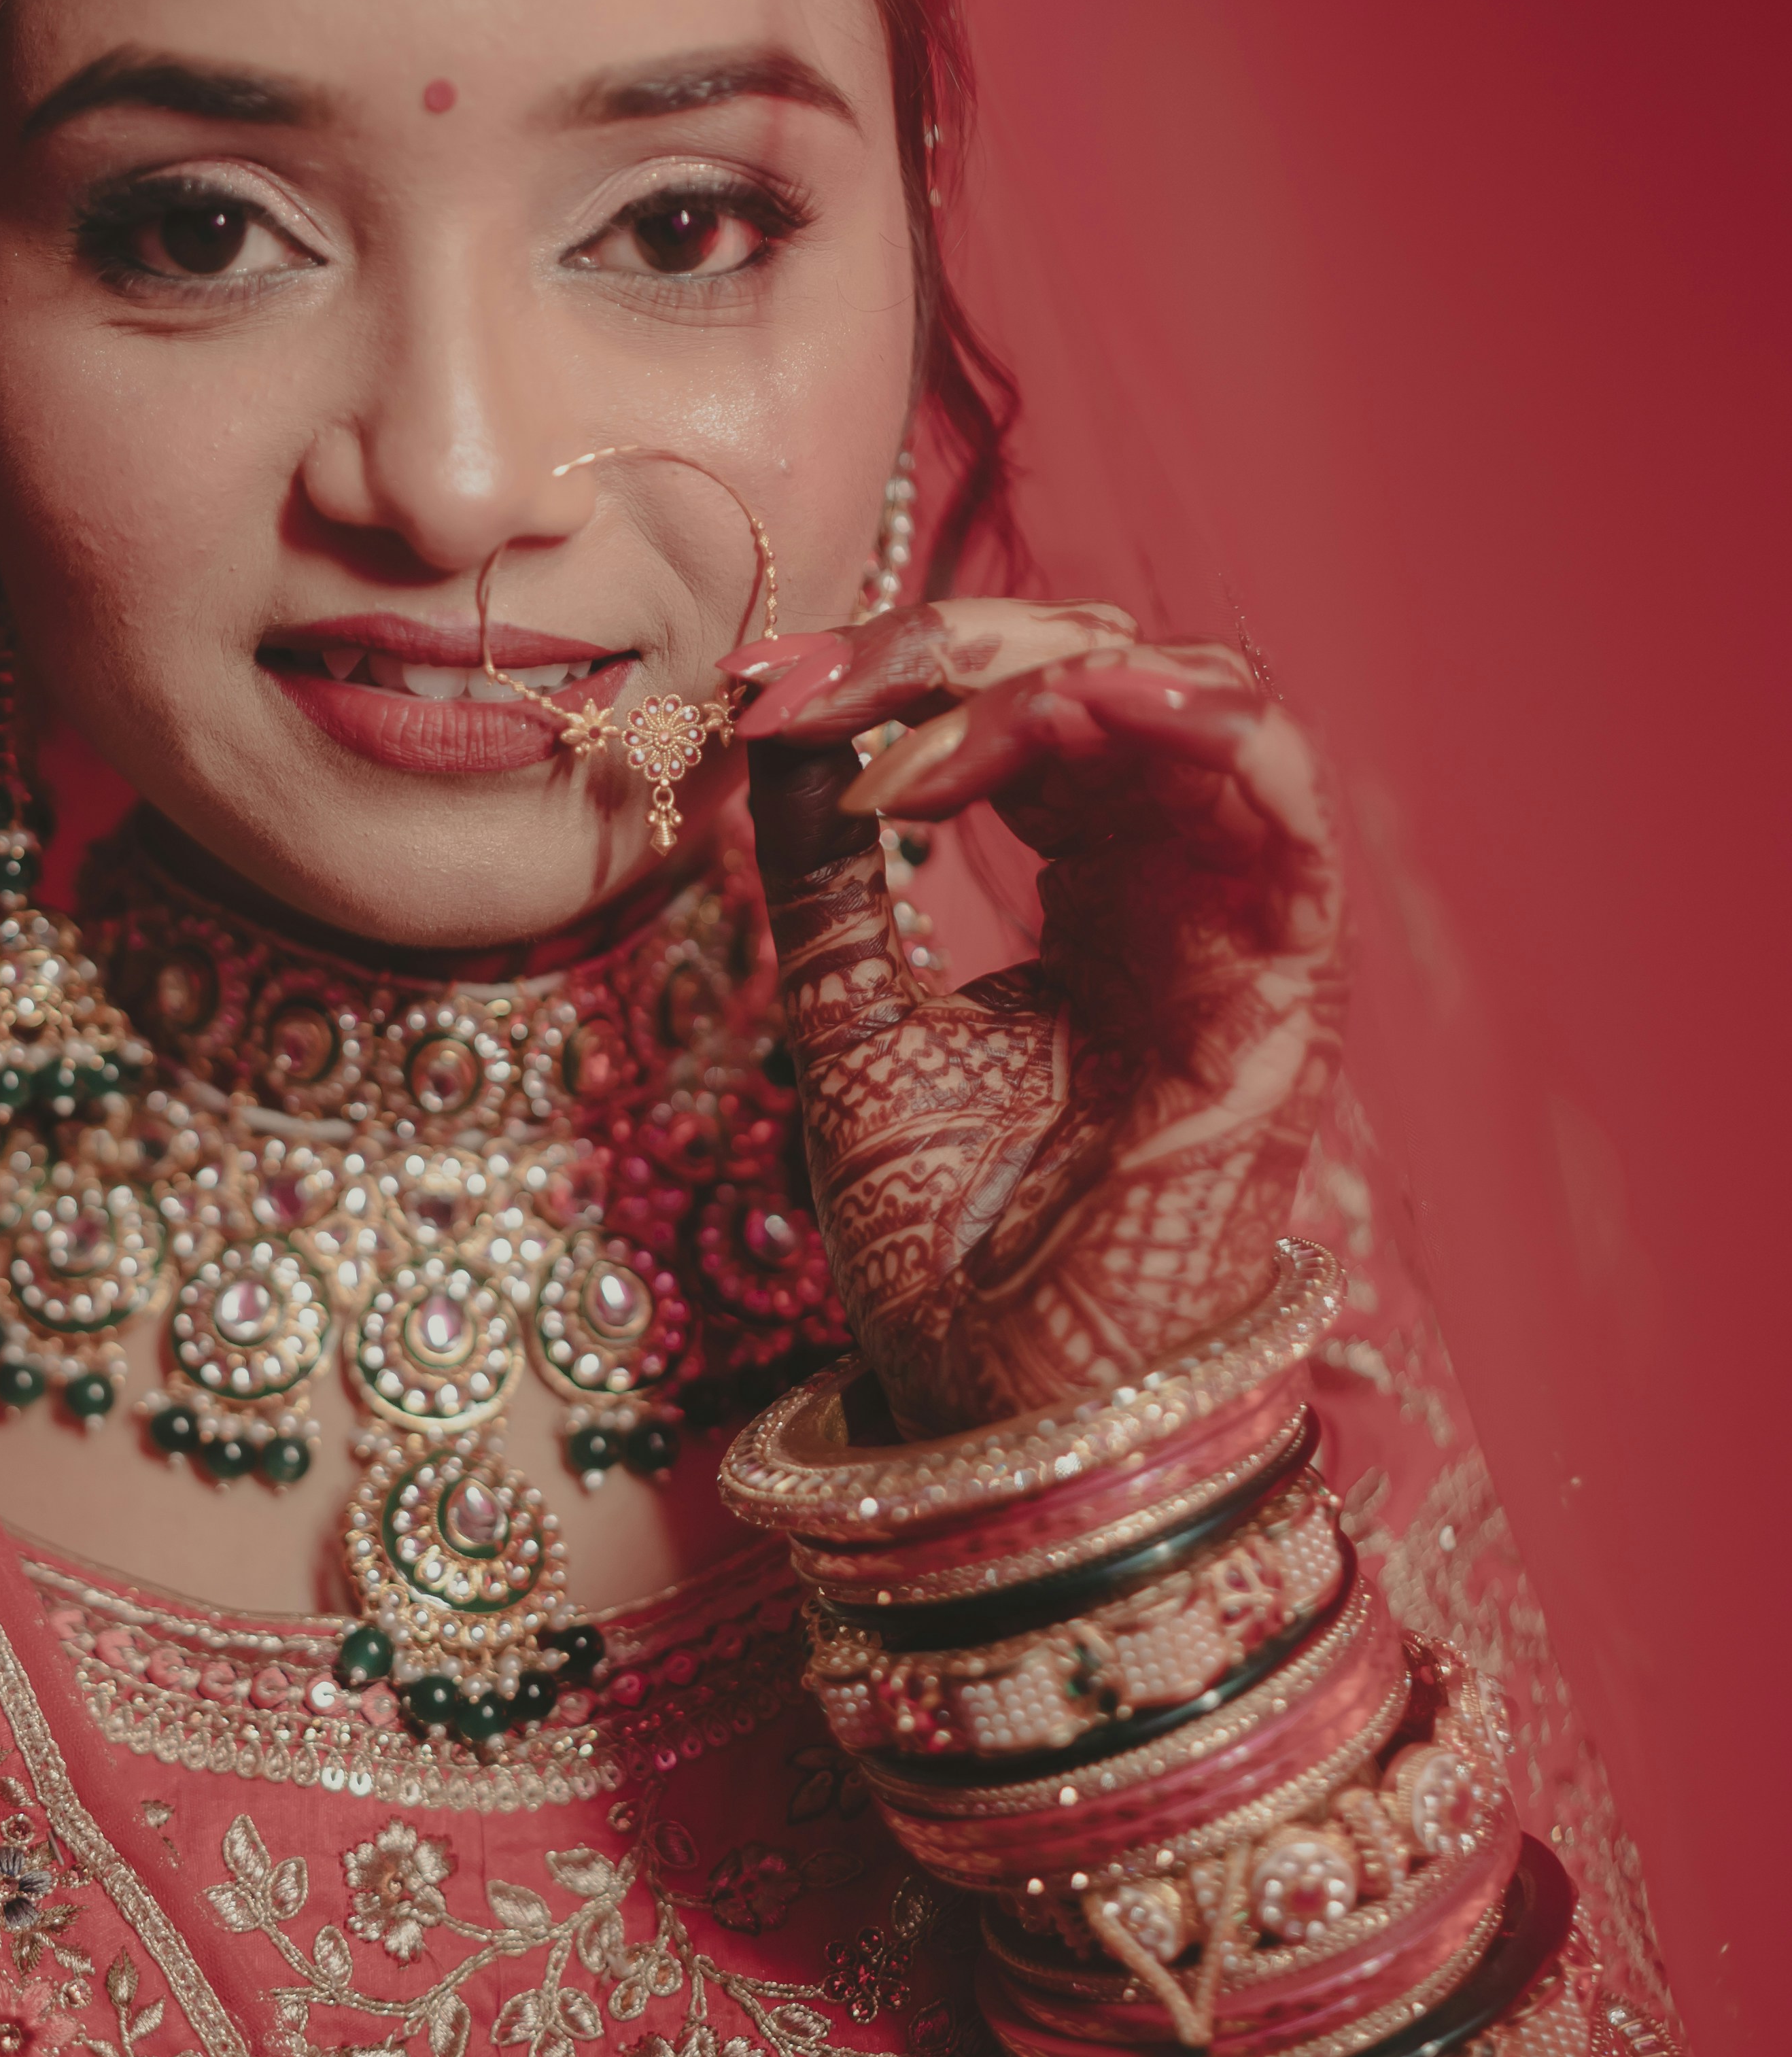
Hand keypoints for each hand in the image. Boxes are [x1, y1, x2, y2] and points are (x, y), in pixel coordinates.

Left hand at [727, 599, 1344, 1436]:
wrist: (995, 1405)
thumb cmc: (941, 1245)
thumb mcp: (851, 1016)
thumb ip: (828, 868)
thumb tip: (773, 722)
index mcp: (1096, 891)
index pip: (1023, 711)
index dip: (895, 671)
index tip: (761, 685)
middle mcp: (1181, 889)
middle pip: (1108, 677)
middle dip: (952, 651)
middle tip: (811, 690)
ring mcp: (1243, 930)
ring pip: (1202, 707)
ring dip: (1055, 672)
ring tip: (925, 698)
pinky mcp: (1295, 987)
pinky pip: (1289, 812)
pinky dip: (1203, 729)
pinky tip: (1085, 702)